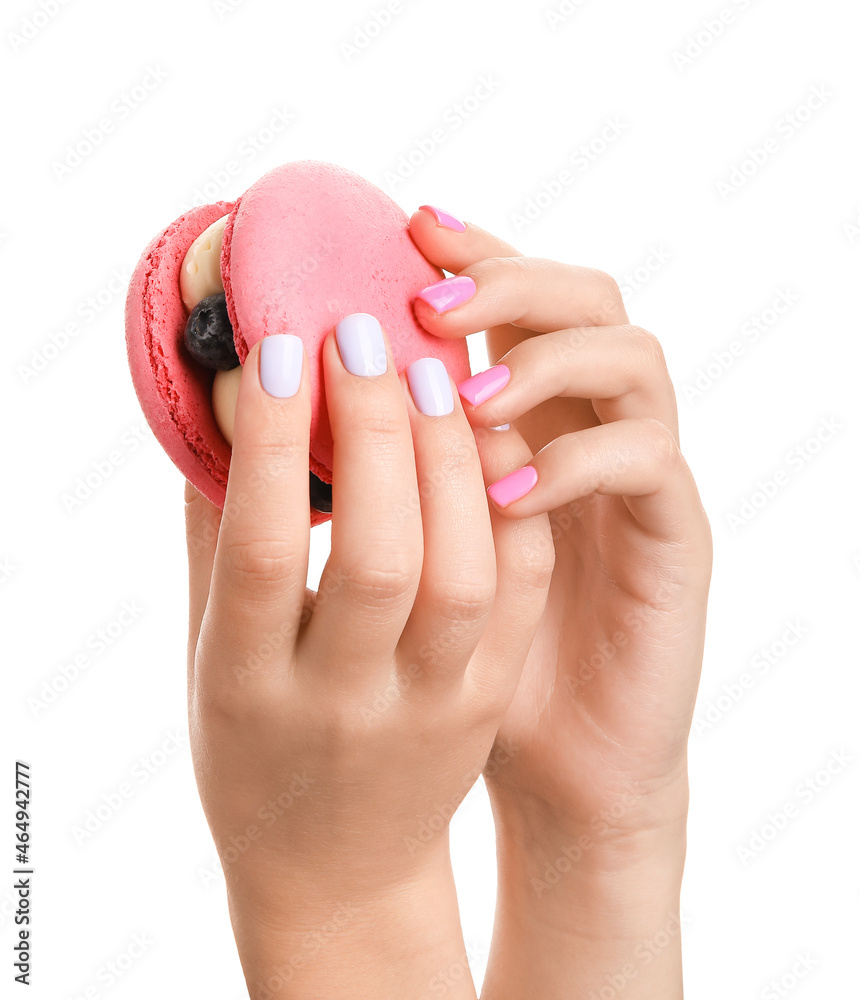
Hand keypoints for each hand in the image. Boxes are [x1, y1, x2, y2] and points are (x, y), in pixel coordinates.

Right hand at [183, 314, 553, 998]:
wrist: (334, 867)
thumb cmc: (253, 744)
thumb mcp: (209, 655)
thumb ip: (217, 534)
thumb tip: (231, 402)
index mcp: (250, 688)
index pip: (264, 550)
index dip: (276, 442)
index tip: (283, 346)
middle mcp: (346, 702)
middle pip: (380, 553)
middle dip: (378, 429)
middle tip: (365, 334)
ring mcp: (432, 707)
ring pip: (466, 571)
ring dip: (453, 458)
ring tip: (432, 371)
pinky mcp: (489, 700)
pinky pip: (519, 589)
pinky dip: (508, 502)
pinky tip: (485, 433)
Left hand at [409, 207, 712, 998]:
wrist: (554, 760)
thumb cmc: (455, 652)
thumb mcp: (392, 552)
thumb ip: (348, 473)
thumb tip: (246, 398)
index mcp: (526, 415)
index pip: (514, 297)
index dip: (470, 252)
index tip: (402, 232)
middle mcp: (588, 426)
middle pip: (585, 296)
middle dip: (507, 283)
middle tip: (426, 303)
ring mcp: (639, 474)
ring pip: (632, 358)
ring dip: (546, 361)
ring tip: (465, 397)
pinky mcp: (674, 534)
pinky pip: (645, 463)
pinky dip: (576, 462)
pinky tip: (503, 493)